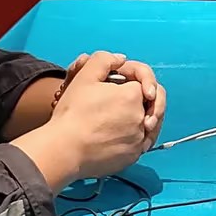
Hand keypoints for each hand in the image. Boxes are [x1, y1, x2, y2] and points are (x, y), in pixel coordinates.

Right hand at [48, 52, 148, 178]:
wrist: (64, 149)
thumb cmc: (73, 113)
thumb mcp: (84, 76)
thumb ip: (104, 60)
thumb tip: (121, 59)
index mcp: (133, 95)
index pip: (141, 81)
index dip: (129, 79)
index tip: (116, 84)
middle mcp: (142, 118)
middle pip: (149, 102)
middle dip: (140, 98)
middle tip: (121, 101)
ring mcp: (140, 139)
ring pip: (150, 124)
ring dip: (141, 117)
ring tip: (123, 117)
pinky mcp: (134, 156)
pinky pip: (142, 143)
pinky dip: (136, 137)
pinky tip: (122, 135)